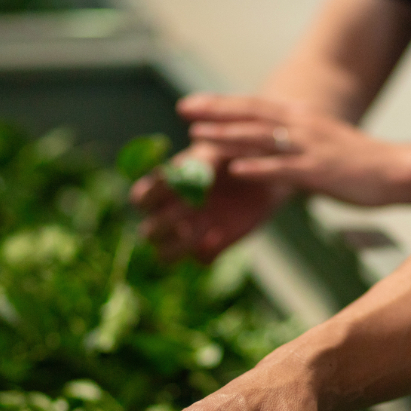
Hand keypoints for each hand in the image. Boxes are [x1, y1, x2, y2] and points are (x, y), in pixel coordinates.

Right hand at [131, 141, 290, 263]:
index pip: (140, 199)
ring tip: (195, 231)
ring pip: (165, 254)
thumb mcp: (218, 150)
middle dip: (161, 225)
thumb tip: (182, 172)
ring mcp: (191, 233)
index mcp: (168, 188)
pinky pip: (200, 260)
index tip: (170, 184)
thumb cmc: (236, 153)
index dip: (148, 196)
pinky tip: (217, 235)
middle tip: (185, 210)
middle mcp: (174, 215)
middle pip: (148, 232)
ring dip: (175, 247)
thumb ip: (200, 161)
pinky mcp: (214, 247)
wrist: (269, 172)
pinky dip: (205, 252)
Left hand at [180, 93, 410, 207]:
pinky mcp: (318, 173)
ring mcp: (309, 148)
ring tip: (198, 137)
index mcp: (301, 117)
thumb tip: (268, 146)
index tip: (190, 103)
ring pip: (261, 139)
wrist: (394, 170)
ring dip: (227, 137)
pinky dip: (257, 169)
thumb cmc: (357, 162)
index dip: (220, 103)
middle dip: (215, 113)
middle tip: (182, 110)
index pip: (253, 105)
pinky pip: (282, 170)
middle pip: (251, 115)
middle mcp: (302, 125)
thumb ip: (292, 142)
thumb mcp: (320, 143)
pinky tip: (234, 171)